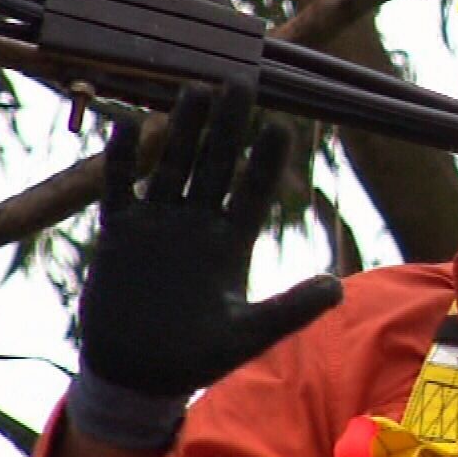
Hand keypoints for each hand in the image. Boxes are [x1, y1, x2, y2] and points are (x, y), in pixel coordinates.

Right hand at [78, 83, 342, 399]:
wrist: (138, 375)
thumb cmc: (197, 358)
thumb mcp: (250, 334)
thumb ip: (291, 309)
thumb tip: (337, 287)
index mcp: (233, 243)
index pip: (255, 190)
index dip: (267, 160)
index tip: (281, 125)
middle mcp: (198, 224)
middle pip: (216, 164)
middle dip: (228, 125)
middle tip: (241, 81)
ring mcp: (158, 224)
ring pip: (173, 165)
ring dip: (183, 130)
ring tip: (195, 89)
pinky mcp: (119, 234)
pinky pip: (120, 187)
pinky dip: (123, 159)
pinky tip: (129, 124)